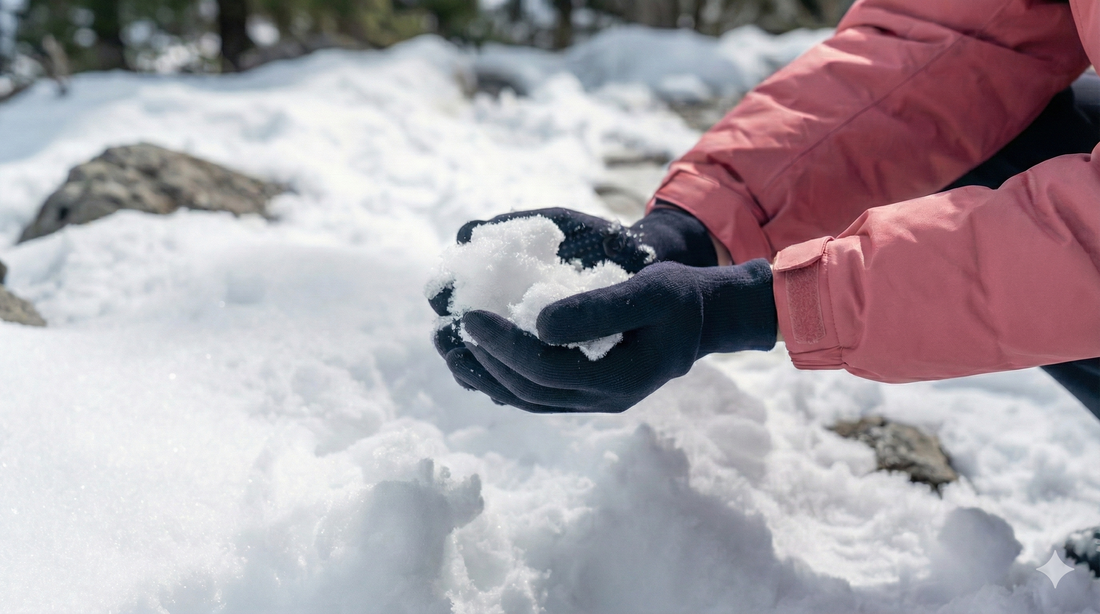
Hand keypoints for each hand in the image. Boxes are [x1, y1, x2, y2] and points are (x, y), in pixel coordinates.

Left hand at [428, 206, 721, 395]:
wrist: (702, 319)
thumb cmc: (678, 297)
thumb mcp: (649, 290)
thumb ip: (599, 307)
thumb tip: (538, 323)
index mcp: (619, 380)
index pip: (546, 368)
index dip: (503, 344)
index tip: (469, 315)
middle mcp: (602, 400)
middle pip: (528, 390)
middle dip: (481, 362)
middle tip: (442, 332)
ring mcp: (593, 402)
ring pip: (526, 399)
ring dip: (483, 375)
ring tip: (447, 347)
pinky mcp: (585, 393)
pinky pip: (535, 393)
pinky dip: (501, 378)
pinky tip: (476, 356)